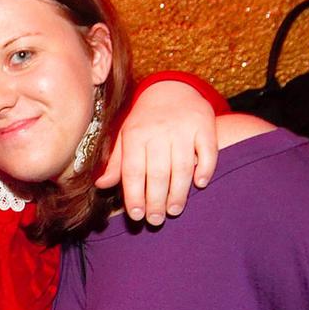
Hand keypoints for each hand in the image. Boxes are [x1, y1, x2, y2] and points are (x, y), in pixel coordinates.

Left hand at [96, 80, 217, 224]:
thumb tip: (101, 185)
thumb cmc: (144, 121)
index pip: (133, 171)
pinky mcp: (204, 125)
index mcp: (135, 135)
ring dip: (178, 192)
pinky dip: (205, 169)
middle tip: (155, 220)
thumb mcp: (124, 136)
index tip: (136, 215)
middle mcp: (158, 132)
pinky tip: (200, 184)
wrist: (171, 90)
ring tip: (173, 210)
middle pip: (157, 173)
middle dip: (155, 200)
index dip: (134, 195)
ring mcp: (183, 128)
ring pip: (182, 166)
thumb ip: (116, 162)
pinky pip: (207, 151)